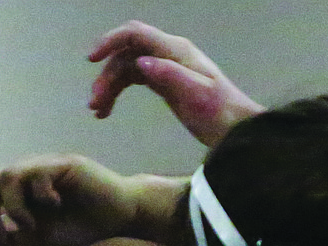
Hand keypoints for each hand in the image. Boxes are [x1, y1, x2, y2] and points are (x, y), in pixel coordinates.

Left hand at [0, 153, 136, 245]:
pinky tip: (54, 207)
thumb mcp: (42, 239)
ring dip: (13, 206)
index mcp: (18, 189)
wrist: (120, 216)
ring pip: (8, 175)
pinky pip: (38, 174)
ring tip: (29, 226)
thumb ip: (14, 240)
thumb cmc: (83, 224)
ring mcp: (45, 166)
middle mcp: (27, 173)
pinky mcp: (64, 165)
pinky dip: (40, 195)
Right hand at [89, 20, 264, 146]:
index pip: (135, 34)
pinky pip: (133, 81)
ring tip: (97, 111)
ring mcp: (165, 68)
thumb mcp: (197, 96)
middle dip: (106, 75)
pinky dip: (118, 93)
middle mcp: (168, 54)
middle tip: (94, 103)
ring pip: (126, 69)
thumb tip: (141, 62)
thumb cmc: (220, 113)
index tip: (91, 59)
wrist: (235, 130)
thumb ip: (170, 76)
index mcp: (175, 51)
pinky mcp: (163, 83)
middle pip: (125, 55)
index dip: (110, 41)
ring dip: (109, 87)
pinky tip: (107, 111)